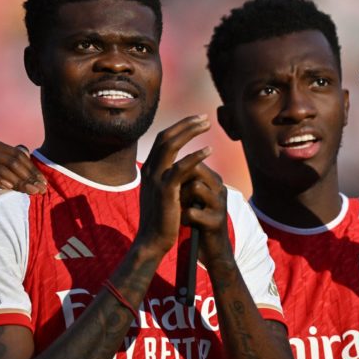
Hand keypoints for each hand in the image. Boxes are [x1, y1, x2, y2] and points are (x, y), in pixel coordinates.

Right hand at [0, 138, 46, 192]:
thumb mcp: (3, 171)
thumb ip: (14, 160)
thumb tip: (26, 150)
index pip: (18, 156)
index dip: (33, 170)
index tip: (44, 184)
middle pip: (12, 162)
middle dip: (28, 177)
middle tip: (40, 190)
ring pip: (1, 168)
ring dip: (18, 182)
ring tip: (30, 191)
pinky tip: (8, 187)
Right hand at [135, 115, 212, 256]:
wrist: (152, 240)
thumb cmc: (162, 219)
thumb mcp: (163, 194)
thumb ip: (169, 178)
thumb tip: (182, 167)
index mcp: (149, 169)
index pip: (163, 139)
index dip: (180, 128)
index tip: (196, 121)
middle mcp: (150, 170)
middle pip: (166, 137)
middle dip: (185, 124)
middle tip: (204, 117)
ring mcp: (156, 179)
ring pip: (170, 146)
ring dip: (189, 132)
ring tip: (206, 125)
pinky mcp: (165, 190)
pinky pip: (180, 168)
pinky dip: (195, 156)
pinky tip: (208, 150)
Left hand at [179, 158, 230, 269]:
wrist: (214, 249)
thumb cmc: (198, 220)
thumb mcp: (194, 197)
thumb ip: (187, 180)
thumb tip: (170, 162)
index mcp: (215, 182)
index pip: (194, 163)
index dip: (178, 173)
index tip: (174, 188)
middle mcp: (220, 190)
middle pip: (196, 170)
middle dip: (180, 182)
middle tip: (176, 197)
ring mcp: (220, 205)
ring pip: (195, 187)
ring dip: (181, 198)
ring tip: (180, 209)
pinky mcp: (216, 222)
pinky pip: (192, 212)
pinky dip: (182, 218)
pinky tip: (183, 223)